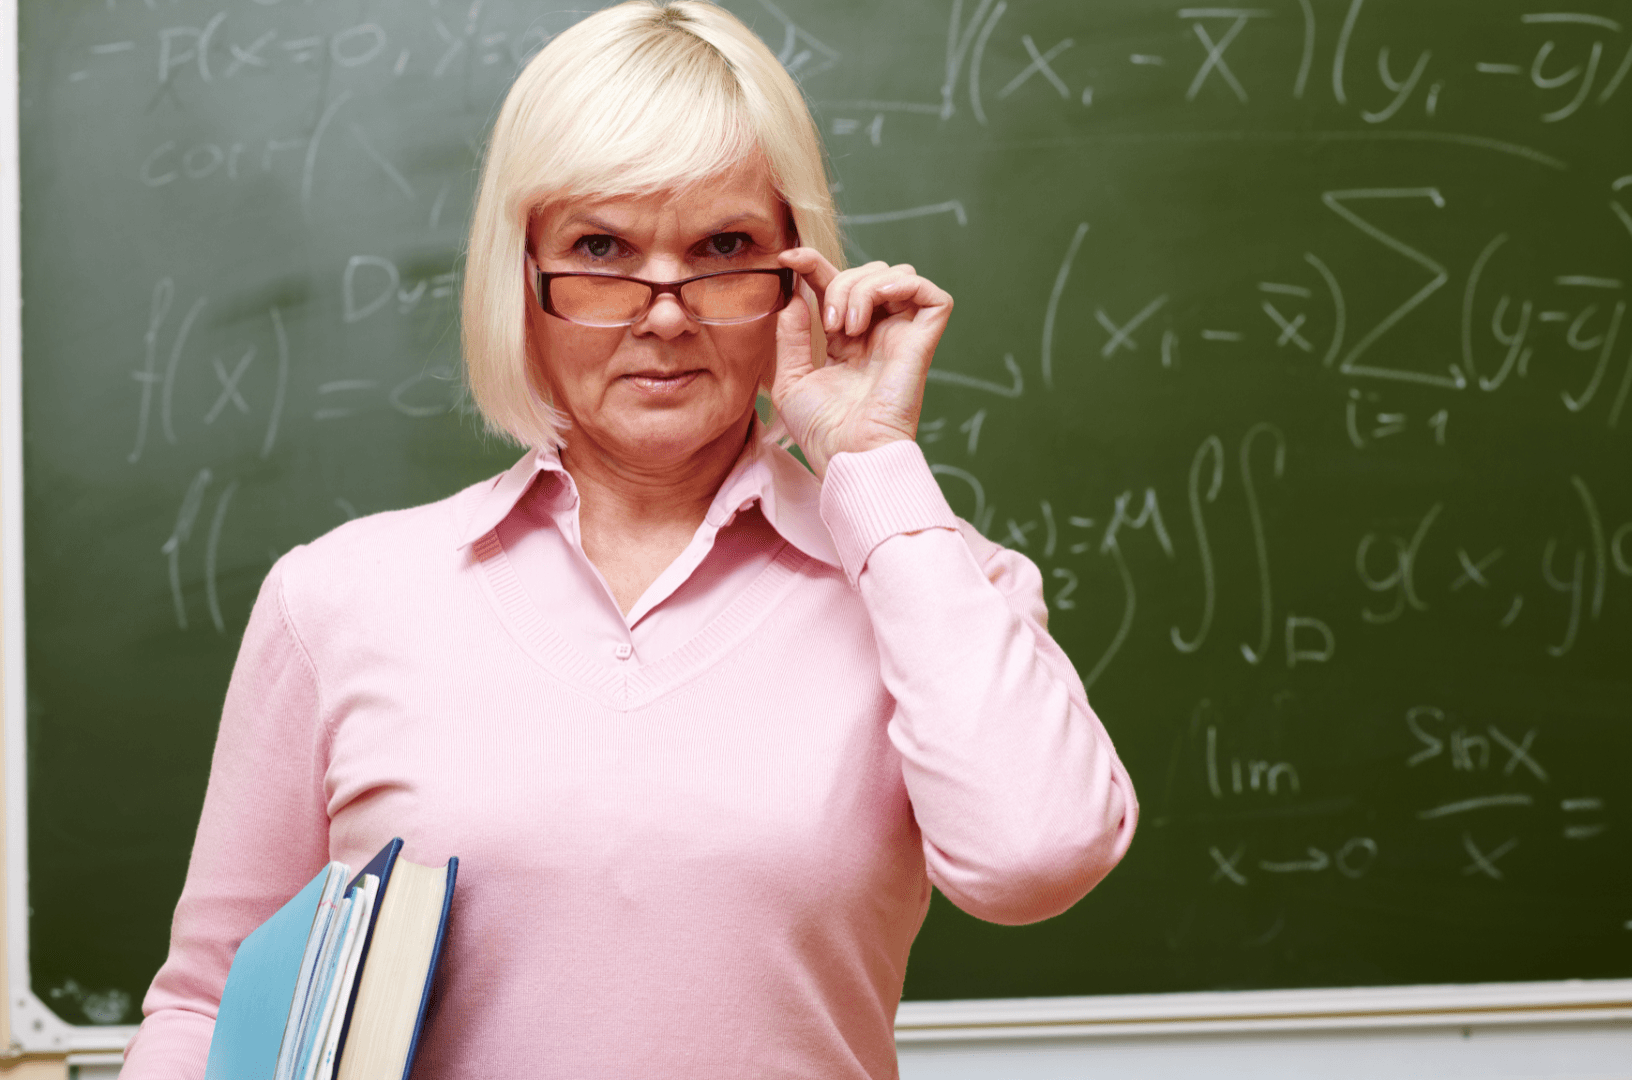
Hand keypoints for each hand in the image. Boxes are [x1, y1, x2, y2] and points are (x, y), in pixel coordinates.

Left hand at [771, 248, 953, 478]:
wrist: (847, 455)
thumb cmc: (822, 431)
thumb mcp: (791, 378)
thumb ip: (791, 336)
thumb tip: (794, 297)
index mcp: (848, 341)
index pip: (836, 285)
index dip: (814, 264)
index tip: (788, 256)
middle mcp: (878, 334)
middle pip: (866, 272)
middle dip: (839, 281)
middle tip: (827, 323)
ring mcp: (903, 336)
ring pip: (896, 274)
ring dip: (863, 287)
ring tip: (846, 327)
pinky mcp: (923, 342)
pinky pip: (933, 295)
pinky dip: (903, 285)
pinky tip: (875, 308)